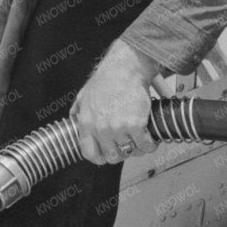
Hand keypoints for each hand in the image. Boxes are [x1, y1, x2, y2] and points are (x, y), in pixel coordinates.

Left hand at [72, 40, 157, 165]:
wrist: (124, 68)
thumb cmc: (106, 79)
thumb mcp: (84, 95)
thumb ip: (78, 110)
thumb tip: (74, 117)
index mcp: (87, 125)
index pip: (90, 154)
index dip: (101, 158)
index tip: (109, 155)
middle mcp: (101, 129)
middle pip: (114, 156)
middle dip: (123, 153)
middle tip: (130, 144)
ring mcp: (118, 128)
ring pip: (131, 151)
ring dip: (139, 149)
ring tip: (143, 140)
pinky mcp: (136, 125)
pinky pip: (145, 145)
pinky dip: (151, 144)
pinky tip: (152, 138)